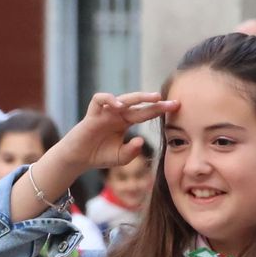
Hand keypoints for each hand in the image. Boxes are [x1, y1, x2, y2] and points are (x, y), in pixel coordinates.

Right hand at [61, 92, 175, 169]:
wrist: (79, 159)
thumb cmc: (100, 156)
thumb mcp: (121, 157)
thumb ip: (132, 151)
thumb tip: (141, 140)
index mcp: (127, 122)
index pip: (146, 113)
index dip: (160, 109)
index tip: (177, 107)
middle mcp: (118, 114)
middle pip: (139, 103)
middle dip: (155, 101)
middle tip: (170, 101)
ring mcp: (105, 112)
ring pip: (123, 98)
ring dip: (138, 97)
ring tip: (153, 98)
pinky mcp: (92, 114)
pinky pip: (100, 99)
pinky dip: (109, 99)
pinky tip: (120, 106)